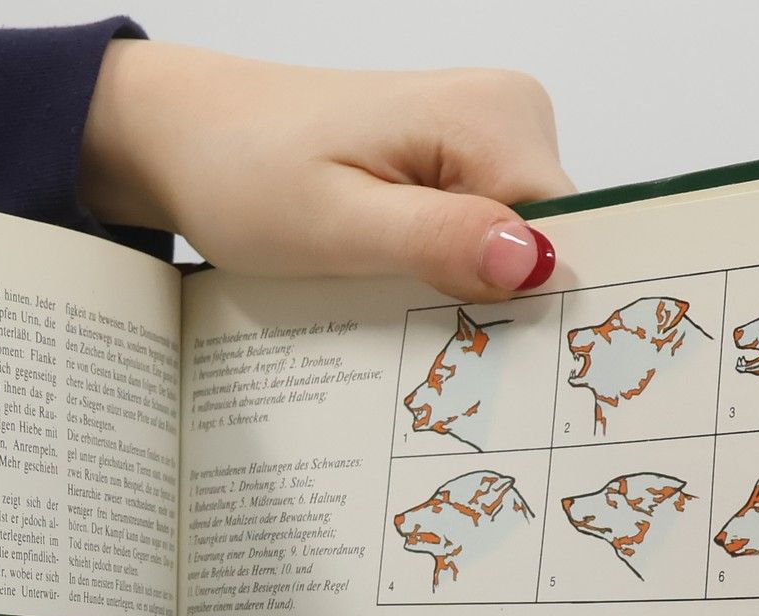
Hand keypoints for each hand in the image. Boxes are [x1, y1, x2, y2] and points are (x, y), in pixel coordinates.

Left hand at [81, 44, 572, 300]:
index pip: (566, 237)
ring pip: (513, 251)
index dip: (534, 308)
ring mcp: (485, 136)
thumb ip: (438, 242)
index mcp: (492, 117)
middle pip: (546, 247)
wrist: (192, 134)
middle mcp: (507, 113)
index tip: (486, 359)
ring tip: (394, 310)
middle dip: (496, 305)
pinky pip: (480, 237)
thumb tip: (536, 263)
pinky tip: (397, 292)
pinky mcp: (458, 162)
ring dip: (465, 296)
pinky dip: (445, 277)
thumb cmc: (246, 171)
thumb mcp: (336, 225)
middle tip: (419, 341)